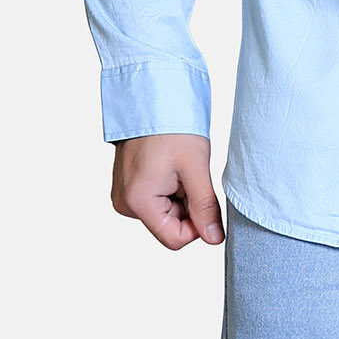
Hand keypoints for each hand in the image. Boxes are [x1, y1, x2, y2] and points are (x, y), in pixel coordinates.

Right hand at [110, 133, 222, 250]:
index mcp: (137, 201)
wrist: (153, 99)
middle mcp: (125, 203)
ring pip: (166, 214)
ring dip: (180, 196)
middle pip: (170, 227)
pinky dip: (170, 189)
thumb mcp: (196, 169)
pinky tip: (170, 168)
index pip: (175, 239)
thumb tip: (214, 239)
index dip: (196, 226)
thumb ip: (205, 208)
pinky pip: (157, 202)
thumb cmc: (172, 128)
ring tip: (178, 168)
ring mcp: (124, 196)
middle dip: (187, 205)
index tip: (201, 196)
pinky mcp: (128, 188)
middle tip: (188, 175)